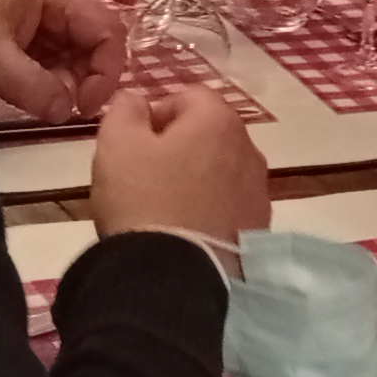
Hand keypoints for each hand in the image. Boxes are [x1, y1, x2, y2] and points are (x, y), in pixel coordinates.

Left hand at [0, 0, 126, 123]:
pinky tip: (24, 88)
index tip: (83, 108)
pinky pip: (53, 56)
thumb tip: (66, 113)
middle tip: (52, 105)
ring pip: (75, 55)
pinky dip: (46, 77)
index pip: (108, 33)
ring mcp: (45, 13)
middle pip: (94, 46)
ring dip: (63, 82)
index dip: (105, 74)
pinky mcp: (28, 28)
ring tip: (31, 96)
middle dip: (81, 81)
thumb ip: (32, 86)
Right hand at [88, 80, 269, 243]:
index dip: (155, 114)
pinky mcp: (258, 230)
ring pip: (219, 172)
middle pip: (207, 135)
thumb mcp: (117, 144)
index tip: (134, 144)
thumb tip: (136, 99)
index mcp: (218, 120)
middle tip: (143, 176)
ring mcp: (258, 193)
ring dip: (195, 180)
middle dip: (177, 148)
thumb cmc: (143, 199)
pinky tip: (184, 231)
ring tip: (163, 209)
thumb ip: (125, 110)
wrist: (174, 278)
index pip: (187, 97)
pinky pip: (228, 206)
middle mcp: (249, 150)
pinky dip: (208, 210)